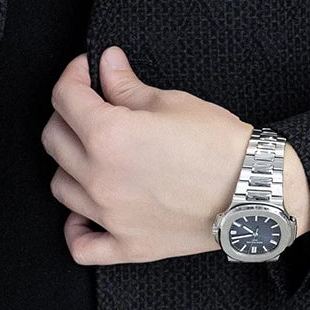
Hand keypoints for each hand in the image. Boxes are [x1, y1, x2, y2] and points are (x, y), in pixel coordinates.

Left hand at [41, 46, 309, 267]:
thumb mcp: (171, 102)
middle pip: (54, 139)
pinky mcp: (127, 245)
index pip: (65, 98)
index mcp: (108, 135)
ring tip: (95, 154)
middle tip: (93, 106)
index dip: (74, 75)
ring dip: (71, 164)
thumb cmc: (219, 145)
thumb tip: (106, 64)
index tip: (87, 71)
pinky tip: (86, 211)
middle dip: (68, 114)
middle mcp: (99, 177)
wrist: (256, 191)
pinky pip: (80, 244)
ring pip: (60, 186)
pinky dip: (76, 228)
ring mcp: (110, 216)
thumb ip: (126, 85)